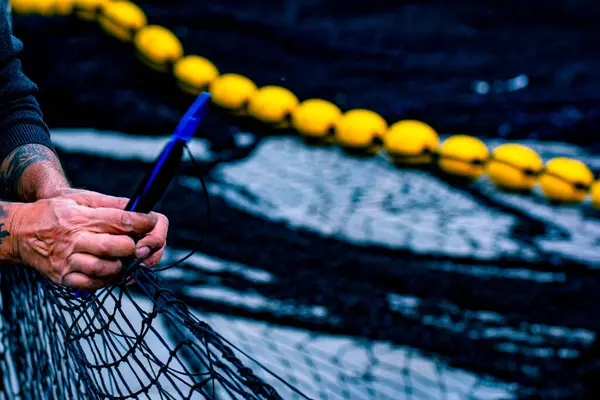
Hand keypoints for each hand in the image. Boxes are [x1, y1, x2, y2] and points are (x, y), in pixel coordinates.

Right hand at [10, 190, 167, 289]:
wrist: (21, 233)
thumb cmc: (56, 213)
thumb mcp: (81, 198)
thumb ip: (111, 203)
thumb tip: (139, 205)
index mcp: (81, 217)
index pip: (121, 221)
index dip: (143, 223)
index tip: (152, 222)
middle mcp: (74, 239)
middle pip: (117, 246)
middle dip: (134, 246)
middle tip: (137, 244)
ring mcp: (68, 261)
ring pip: (106, 268)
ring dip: (121, 265)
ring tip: (121, 258)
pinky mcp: (63, 278)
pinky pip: (93, 285)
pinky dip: (107, 280)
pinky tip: (109, 270)